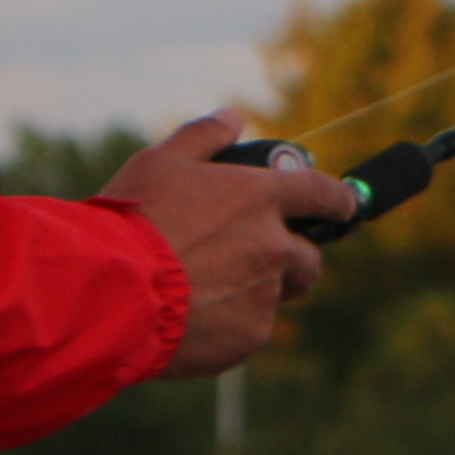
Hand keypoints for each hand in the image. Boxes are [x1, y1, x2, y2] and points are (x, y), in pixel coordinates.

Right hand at [101, 112, 344, 377]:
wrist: (110, 291)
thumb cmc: (131, 221)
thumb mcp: (160, 163)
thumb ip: (203, 137)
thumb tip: (233, 117)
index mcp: (258, 197)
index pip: (322, 192)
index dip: (337, 199)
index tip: (344, 204)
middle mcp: (273, 245)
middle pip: (309, 257)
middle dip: (290, 259)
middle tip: (247, 261)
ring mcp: (264, 295)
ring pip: (273, 296)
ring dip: (252, 293)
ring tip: (201, 291)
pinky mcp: (248, 337)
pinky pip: (247, 330)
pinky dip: (226, 325)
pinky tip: (185, 318)